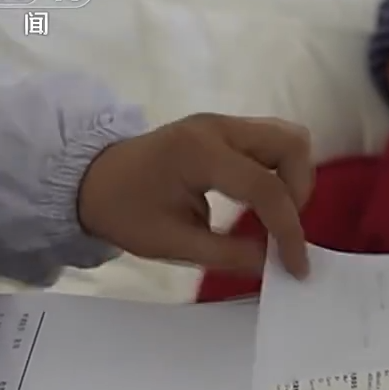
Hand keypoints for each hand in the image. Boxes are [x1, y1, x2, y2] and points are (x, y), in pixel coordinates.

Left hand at [77, 113, 313, 277]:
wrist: (89, 180)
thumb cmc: (124, 212)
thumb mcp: (171, 243)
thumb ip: (227, 254)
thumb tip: (273, 263)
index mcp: (200, 153)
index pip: (266, 187)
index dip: (289, 230)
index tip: (297, 266)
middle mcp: (219, 127)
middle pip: (292, 145)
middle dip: (299, 192)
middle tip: (284, 229)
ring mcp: (224, 123)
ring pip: (288, 138)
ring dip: (295, 178)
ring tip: (277, 214)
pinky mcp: (225, 129)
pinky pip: (273, 141)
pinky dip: (282, 170)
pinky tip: (265, 199)